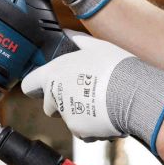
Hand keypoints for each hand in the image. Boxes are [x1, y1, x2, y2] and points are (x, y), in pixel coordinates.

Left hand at [21, 30, 163, 153]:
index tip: (41, 88)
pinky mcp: (79, 130)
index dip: (35, 86)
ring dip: (80, 114)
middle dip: (61, 103)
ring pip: (69, 118)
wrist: (134, 94)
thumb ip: (78, 41)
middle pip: (49, 105)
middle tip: (83, 94)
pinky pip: (83, 131)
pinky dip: (93, 127)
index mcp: (54, 74)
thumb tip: (69, 33)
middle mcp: (55, 96)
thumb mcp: (97, 47)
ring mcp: (66, 115)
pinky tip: (107, 115)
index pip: (29, 85)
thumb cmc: (115, 67)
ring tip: (101, 103)